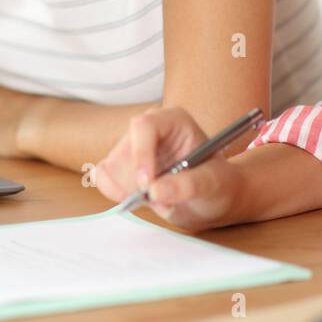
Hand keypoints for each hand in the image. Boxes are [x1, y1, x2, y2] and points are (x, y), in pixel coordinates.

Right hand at [93, 107, 242, 230]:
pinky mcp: (121, 165)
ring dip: (129, 191)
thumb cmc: (218, 184)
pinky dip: (116, 193)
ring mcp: (132, 146)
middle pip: (123, 151)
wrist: (212, 196)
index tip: (147, 186)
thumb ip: (188, 185)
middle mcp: (149, 128)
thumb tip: (155, 191)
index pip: (144, 126)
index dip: (140, 155)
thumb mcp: (214, 184)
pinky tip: (140, 198)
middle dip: (136, 182)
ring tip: (159, 198)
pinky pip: (103, 176)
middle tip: (160, 200)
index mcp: (173, 120)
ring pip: (110, 167)